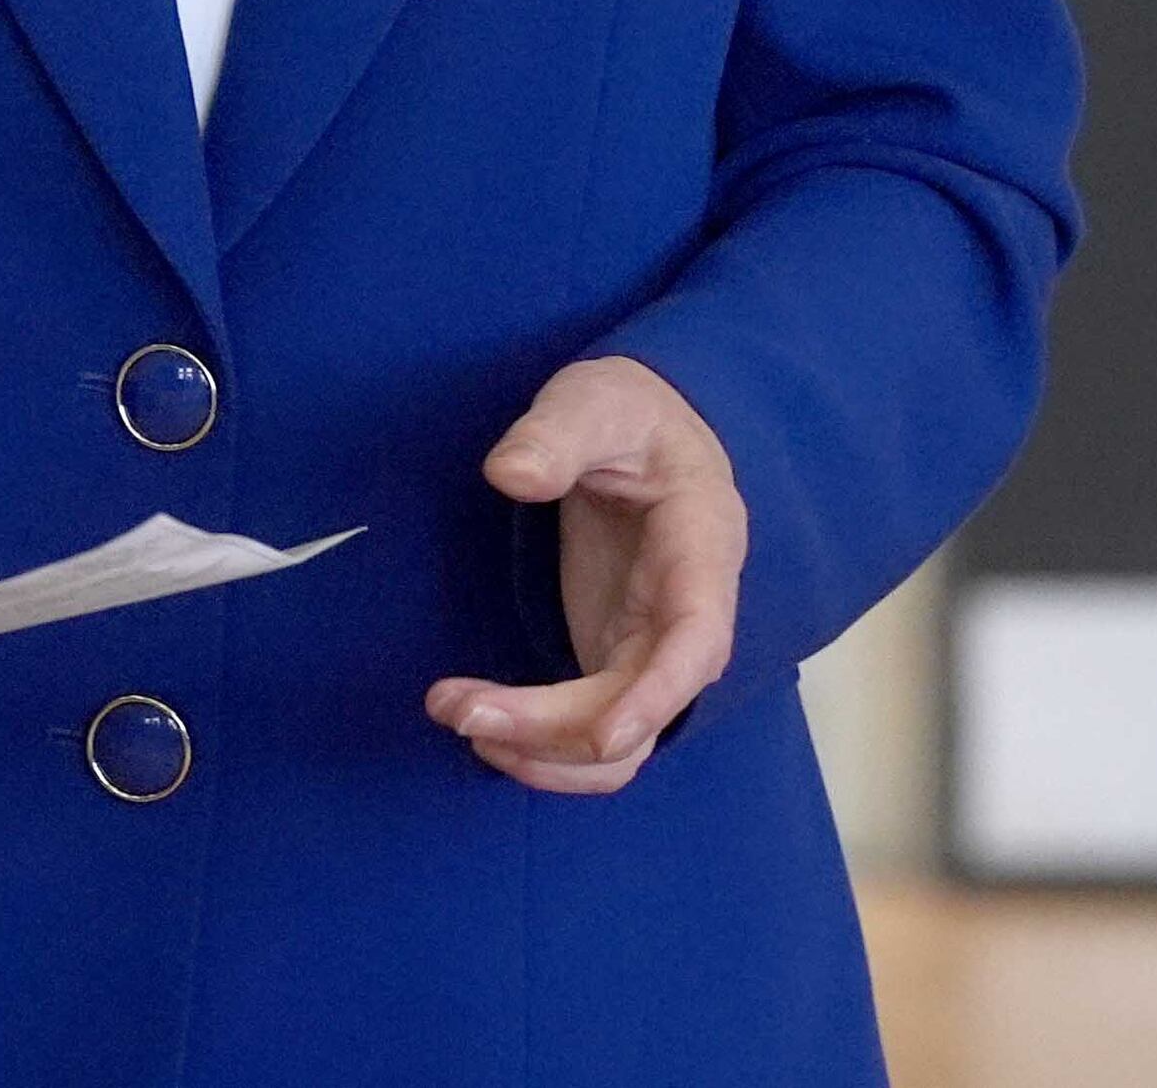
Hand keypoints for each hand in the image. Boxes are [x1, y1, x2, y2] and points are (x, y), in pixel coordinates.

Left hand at [422, 355, 745, 794]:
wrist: (646, 432)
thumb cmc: (629, 414)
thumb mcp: (595, 402)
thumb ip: (556, 433)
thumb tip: (509, 474)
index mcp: (702, 547)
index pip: (697, 640)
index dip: (656, 697)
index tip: (600, 736)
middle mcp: (688, 616)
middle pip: (640, 708)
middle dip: (552, 728)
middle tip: (455, 707)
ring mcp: (652, 648)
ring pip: (620, 744)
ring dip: (543, 753)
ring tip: (457, 716)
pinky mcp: (616, 661)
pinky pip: (593, 733)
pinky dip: (544, 748)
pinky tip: (483, 723)